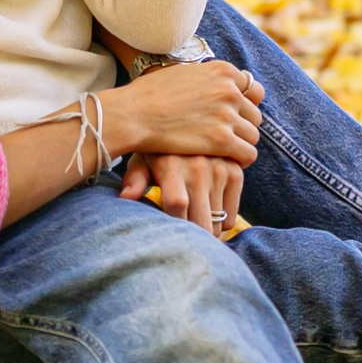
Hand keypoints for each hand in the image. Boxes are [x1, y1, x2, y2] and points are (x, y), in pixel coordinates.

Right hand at [98, 61, 263, 162]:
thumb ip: (207, 79)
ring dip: (240, 144)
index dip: (243, 105)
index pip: (253, 89)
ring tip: (223, 152)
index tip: (232, 116)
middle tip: (225, 137)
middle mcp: (230, 90)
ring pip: (252, 135)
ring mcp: (227, 115)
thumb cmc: (149, 94)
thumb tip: (218, 85)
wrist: (133, 114)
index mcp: (223, 71)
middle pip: (254, 114)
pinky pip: (248, 154)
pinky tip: (226, 162)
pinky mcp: (222, 140)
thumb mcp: (184, 73)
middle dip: (242, 126)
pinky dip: (240, 160)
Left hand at [121, 153, 244, 234]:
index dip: (174, 222)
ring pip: (217, 223)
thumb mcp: (143, 159)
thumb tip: (126, 198)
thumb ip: (135, 179)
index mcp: (172, 166)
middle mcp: (199, 168)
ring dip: (207, 230)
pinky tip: (209, 215)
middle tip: (184, 238)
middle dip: (193, 236)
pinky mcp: (235, 173)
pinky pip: (231, 218)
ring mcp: (220, 171)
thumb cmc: (159, 151)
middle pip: (200, 220)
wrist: (193, 124)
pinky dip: (221, 223)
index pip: (177, 204)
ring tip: (194, 225)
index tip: (168, 230)